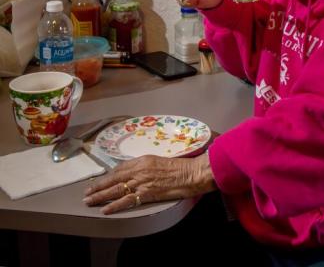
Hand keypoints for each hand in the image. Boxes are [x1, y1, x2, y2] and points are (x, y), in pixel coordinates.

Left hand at [83, 154, 215, 214]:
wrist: (192, 173)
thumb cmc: (180, 167)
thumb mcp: (160, 161)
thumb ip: (146, 166)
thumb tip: (135, 173)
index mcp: (143, 160)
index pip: (120, 168)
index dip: (108, 176)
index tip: (100, 181)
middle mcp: (139, 170)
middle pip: (113, 178)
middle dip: (98, 186)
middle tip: (86, 192)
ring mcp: (142, 181)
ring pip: (116, 189)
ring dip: (100, 196)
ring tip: (89, 201)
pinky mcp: (146, 193)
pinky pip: (127, 200)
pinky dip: (114, 206)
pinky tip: (105, 210)